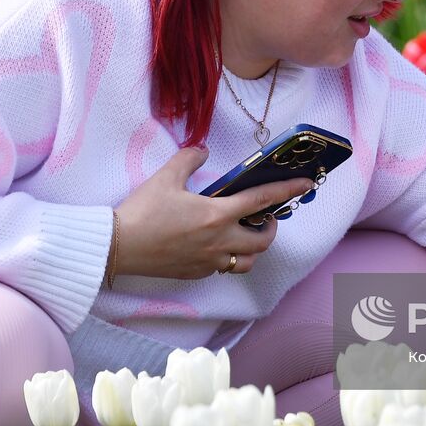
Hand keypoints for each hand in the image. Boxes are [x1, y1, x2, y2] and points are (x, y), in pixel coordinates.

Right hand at [111, 147, 314, 279]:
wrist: (118, 246)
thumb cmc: (142, 211)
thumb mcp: (166, 176)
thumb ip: (189, 159)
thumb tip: (202, 152)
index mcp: (217, 214)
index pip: (262, 200)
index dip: (288, 190)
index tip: (306, 184)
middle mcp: (219, 241)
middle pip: (263, 240)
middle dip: (271, 227)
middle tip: (266, 216)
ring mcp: (209, 261)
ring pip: (247, 261)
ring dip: (253, 248)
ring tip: (245, 234)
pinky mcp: (196, 273)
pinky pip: (224, 268)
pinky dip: (229, 256)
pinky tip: (216, 245)